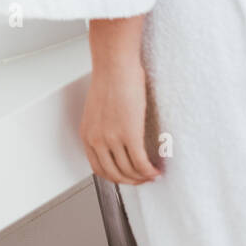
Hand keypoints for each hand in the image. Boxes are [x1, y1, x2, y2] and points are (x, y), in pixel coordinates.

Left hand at [80, 58, 161, 184]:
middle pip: (114, 175)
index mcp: (87, 134)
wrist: (115, 64)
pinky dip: (150, 171)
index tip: (128, 176)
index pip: (99, 169)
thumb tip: (118, 143)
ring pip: (129, 172)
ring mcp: (112, 139)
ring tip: (153, 173)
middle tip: (144, 178)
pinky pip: (141, 164)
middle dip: (131, 181)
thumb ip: (103, 128)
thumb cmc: (110, 79)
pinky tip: (157, 170)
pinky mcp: (129, 135)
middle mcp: (96, 140)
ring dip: (143, 177)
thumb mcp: (98, 110)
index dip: (116, 177)